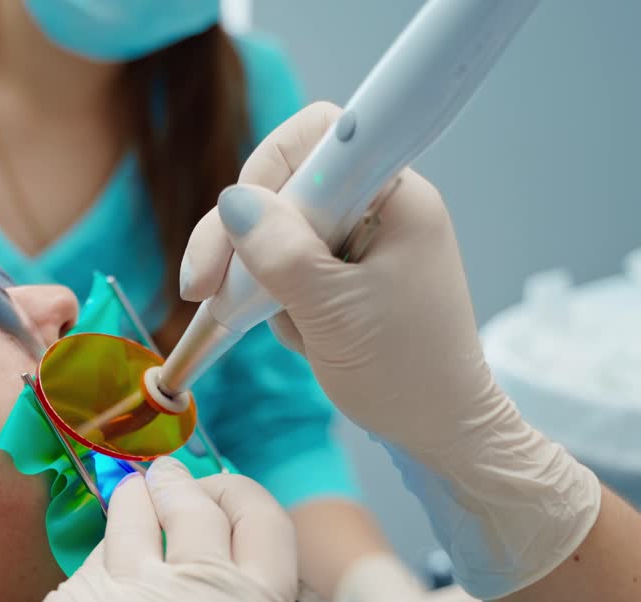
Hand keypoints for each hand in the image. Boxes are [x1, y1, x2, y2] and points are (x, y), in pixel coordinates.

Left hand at [5, 457, 296, 601]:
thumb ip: (226, 589)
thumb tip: (202, 504)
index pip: (266, 523)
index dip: (240, 494)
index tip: (219, 486)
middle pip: (199, 509)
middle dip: (180, 483)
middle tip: (167, 475)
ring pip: (137, 517)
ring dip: (134, 496)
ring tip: (134, 492)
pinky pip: (94, 556)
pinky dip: (101, 550)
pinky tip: (103, 558)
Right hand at [180, 102, 489, 459]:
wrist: (438, 429)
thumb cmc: (407, 372)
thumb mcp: (335, 314)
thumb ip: (282, 253)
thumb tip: (232, 203)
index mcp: (392, 195)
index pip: (318, 134)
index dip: (269, 167)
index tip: (242, 219)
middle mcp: (374, 203)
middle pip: (282, 183)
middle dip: (239, 235)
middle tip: (202, 288)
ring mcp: (355, 236)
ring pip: (273, 226)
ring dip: (255, 274)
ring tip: (270, 323)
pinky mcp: (339, 268)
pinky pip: (282, 261)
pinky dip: (271, 295)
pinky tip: (293, 331)